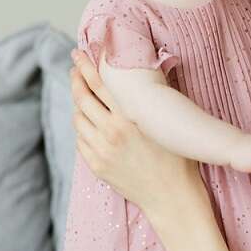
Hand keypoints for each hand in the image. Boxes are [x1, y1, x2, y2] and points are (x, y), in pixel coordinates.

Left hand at [69, 49, 197, 211]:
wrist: (171, 197)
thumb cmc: (176, 157)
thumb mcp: (165, 121)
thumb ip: (151, 98)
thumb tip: (143, 72)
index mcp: (128, 117)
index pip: (99, 83)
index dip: (86, 66)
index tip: (79, 54)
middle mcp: (111, 132)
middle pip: (82, 98)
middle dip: (76, 79)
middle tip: (74, 68)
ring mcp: (101, 150)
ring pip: (78, 119)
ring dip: (78, 104)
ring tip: (82, 95)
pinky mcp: (96, 166)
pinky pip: (81, 140)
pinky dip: (83, 128)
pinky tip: (89, 123)